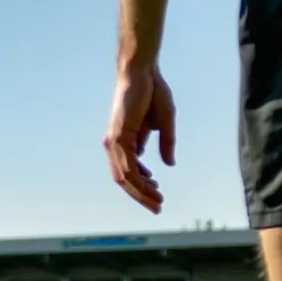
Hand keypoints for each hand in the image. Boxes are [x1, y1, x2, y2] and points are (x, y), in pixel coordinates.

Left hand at [104, 65, 175, 212]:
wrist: (143, 72)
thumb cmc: (152, 93)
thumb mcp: (163, 123)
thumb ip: (164, 144)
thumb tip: (168, 165)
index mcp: (122, 142)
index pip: (128, 172)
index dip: (141, 187)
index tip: (156, 196)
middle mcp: (114, 144)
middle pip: (124, 179)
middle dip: (141, 195)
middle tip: (157, 207)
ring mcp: (113, 141)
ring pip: (124, 177)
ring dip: (141, 192)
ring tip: (157, 202)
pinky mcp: (117, 137)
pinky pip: (127, 165)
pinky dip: (139, 180)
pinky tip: (152, 187)